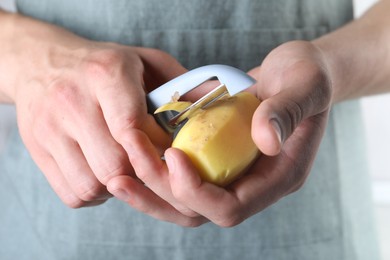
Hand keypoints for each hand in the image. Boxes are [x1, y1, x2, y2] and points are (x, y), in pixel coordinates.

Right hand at [5, 17, 185, 207]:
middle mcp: (72, 101)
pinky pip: (72, 193)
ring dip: (118, 188)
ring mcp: (48, 128)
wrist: (41, 62)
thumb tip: (215, 114)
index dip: (155, 151)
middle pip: (114, 165)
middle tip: (151, 167)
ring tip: (127, 170)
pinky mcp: (36, 149)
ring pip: (92, 185)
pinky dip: (94, 194)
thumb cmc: (103, 65)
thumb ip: (180, 85)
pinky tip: (104, 174)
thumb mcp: (144, 60)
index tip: (169, 155)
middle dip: (141, 174)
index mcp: (105, 74)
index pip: (131, 127)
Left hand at [108, 40, 331, 226]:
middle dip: (161, 190)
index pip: (231, 207)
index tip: (172, 155)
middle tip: (129, 161)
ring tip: (117, 174)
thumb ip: (287, 111)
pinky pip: (182, 180)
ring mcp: (234, 174)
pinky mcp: (218, 160)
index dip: (197, 190)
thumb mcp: (305, 85)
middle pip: (199, 211)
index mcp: (279, 177)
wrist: (296, 71)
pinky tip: (131, 159)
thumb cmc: (306, 75)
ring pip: (185, 202)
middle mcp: (254, 184)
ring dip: (150, 191)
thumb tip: (266, 140)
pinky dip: (155, 176)